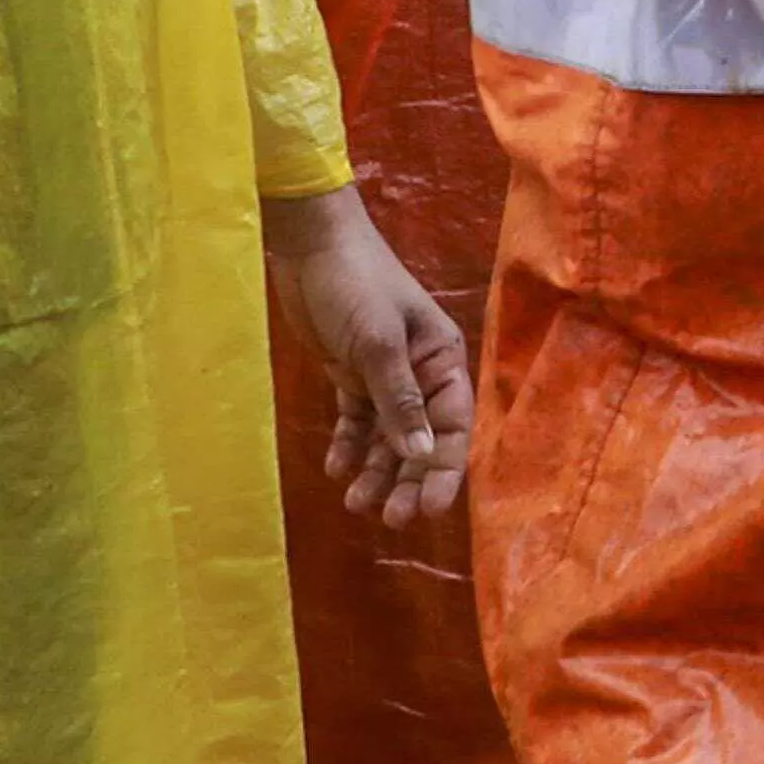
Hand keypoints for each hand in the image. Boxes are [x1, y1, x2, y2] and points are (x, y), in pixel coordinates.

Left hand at [267, 185, 472, 532]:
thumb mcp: (378, 342)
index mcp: (442, 359)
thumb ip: (399, 401)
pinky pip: (357, 420)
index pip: (453, 425)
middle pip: (421, 438)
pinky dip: (349, 445)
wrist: (310, 244)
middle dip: (407, 479)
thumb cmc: (355, 284)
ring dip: (376, 470)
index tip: (428, 510)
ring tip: (355, 503)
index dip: (443, 469)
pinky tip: (336, 469)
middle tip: (390, 519)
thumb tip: (422, 455)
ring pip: (387, 436)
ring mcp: (385, 374)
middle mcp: (420, 372)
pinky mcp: (352, 373)